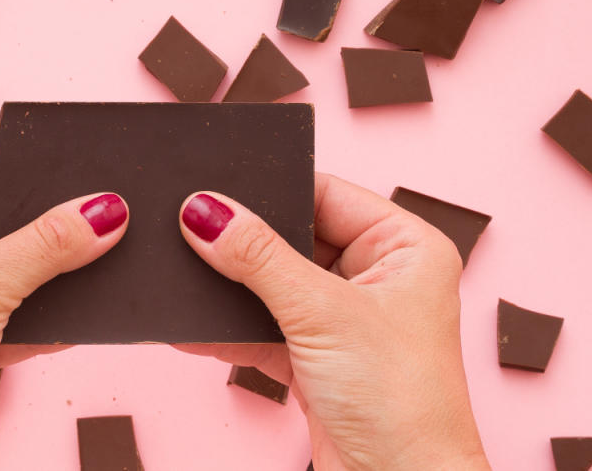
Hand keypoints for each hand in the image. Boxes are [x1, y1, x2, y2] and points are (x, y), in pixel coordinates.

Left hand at [0, 137, 128, 470]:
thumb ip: (47, 245)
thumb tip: (105, 211)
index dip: (23, 158)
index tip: (78, 159)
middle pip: (0, 207)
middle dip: (47, 213)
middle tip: (99, 208)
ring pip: (19, 256)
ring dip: (54, 263)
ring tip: (98, 252)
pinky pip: (27, 299)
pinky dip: (54, 304)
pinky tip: (84, 301)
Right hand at [174, 174, 489, 470]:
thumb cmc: (401, 403)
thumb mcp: (322, 313)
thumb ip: (258, 258)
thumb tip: (206, 212)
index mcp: (405, 247)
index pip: (326, 194)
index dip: (272, 189)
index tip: (215, 186)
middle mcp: (378, 276)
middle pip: (294, 238)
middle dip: (244, 242)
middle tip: (192, 229)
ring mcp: (345, 318)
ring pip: (274, 284)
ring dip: (232, 287)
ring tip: (186, 275)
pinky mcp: (317, 356)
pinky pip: (264, 326)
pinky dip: (230, 328)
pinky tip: (192, 325)